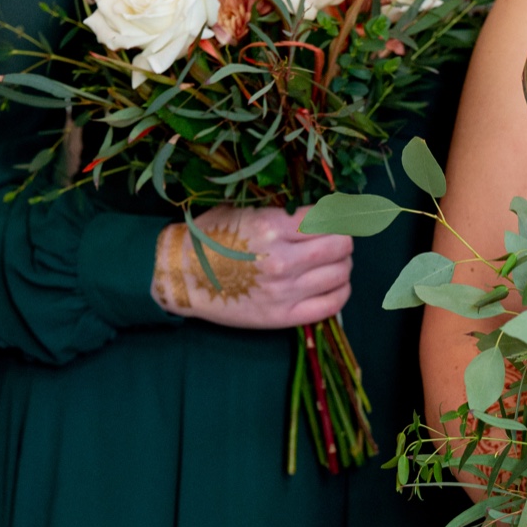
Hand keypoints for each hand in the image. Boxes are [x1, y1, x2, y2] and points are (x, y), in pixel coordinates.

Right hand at [150, 205, 352, 328]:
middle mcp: (282, 261)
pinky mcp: (283, 316)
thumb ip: (283, 211)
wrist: (181, 275)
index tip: (339, 215)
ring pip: (341, 274)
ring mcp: (284, 291)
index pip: (328, 218)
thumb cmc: (211, 237)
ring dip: (343, 264)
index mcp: (271, 228)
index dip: (339, 215)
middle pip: (342, 246)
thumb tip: (324, 209)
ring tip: (334, 261)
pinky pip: (332, 305)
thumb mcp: (244, 211)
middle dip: (344, 238)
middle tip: (336, 238)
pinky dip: (341, 291)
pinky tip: (334, 283)